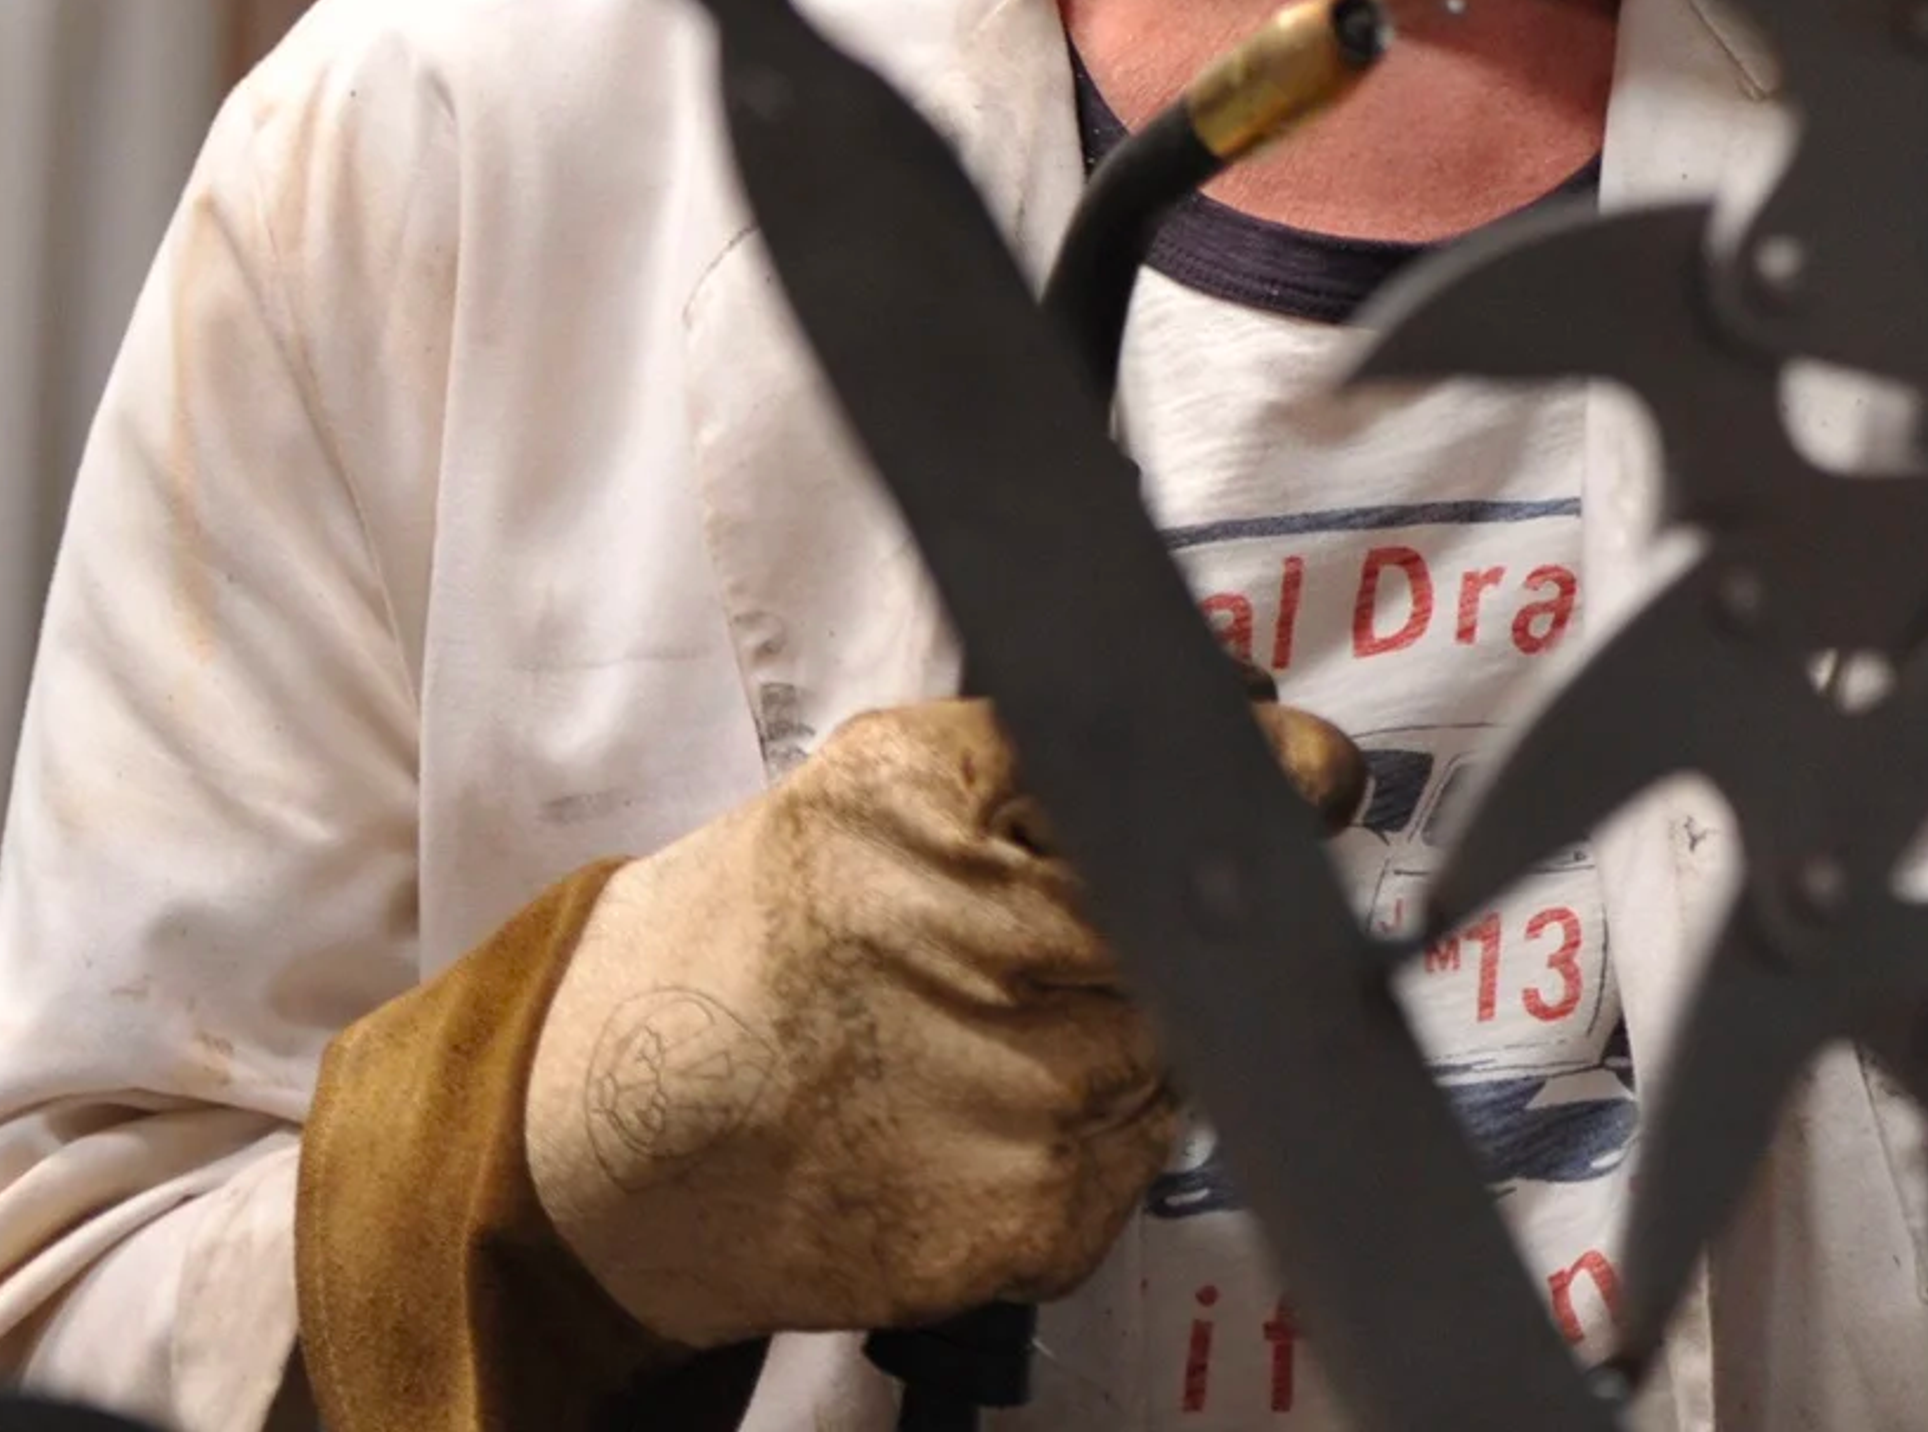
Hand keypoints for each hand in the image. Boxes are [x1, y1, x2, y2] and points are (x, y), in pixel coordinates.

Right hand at [523, 695, 1363, 1345]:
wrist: (611, 1133)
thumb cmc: (756, 942)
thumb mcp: (877, 781)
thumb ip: (1041, 743)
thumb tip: (1240, 706)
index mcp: (931, 810)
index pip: (1165, 779)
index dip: (1275, 778)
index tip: (1316, 773)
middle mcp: (976, 942)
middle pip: (1190, 926)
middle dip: (1182, 924)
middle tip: (1086, 939)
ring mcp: (1008, 1092)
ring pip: (1175, 1046)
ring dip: (1131, 1035)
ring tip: (1007, 1033)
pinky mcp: (1021, 1222)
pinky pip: (1134, 1158)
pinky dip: (1093, 1137)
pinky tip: (988, 1115)